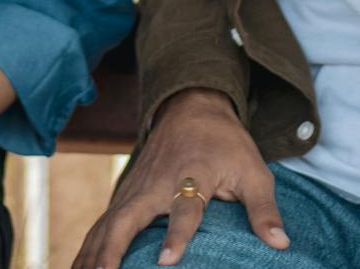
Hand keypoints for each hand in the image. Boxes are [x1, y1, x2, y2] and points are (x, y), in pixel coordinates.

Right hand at [72, 88, 288, 268]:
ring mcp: (136, 188)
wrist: (192, 107)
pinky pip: (102, 223)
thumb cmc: (227, 144)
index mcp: (193, 175)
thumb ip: (264, 209)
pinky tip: (78, 267)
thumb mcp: (254, 171)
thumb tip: (282, 245)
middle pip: (128, 217)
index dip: (176, 235)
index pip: (184, 209)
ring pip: (107, 223)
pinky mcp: (125, 193)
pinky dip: (87, 246)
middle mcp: (158, 182)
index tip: (167, 261)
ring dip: (92, 252)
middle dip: (113, 249)